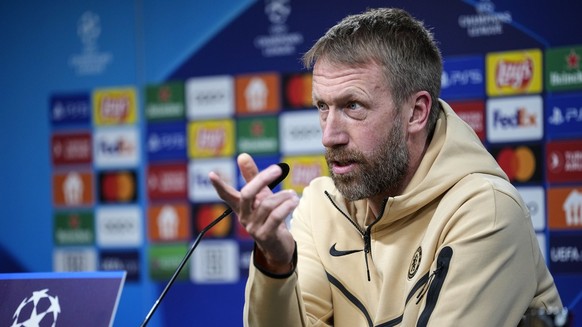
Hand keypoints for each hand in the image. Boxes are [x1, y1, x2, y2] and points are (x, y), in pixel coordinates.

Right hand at [208, 153, 298, 273]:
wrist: (279, 245)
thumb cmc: (269, 216)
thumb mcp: (262, 195)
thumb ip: (252, 176)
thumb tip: (242, 156)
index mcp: (240, 207)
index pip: (226, 195)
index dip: (219, 185)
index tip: (211, 174)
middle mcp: (244, 217)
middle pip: (247, 194)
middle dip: (261, 179)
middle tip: (276, 169)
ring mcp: (253, 228)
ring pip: (267, 204)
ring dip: (283, 196)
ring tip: (292, 194)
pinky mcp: (265, 236)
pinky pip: (276, 216)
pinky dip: (287, 206)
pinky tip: (294, 201)